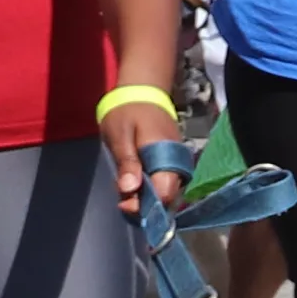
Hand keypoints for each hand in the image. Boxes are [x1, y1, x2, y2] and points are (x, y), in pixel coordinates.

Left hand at [99, 94, 178, 213]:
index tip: (124, 204)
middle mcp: (176, 162)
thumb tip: (129, 189)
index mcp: (166, 155)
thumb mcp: (120, 134)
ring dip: (146, 199)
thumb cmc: (127, 111)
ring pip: (166, 192)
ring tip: (125, 193)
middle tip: (121, 201)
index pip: (165, 192)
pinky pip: (163, 182)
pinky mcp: (171, 161)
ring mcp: (175, 162)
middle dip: (146, 206)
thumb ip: (127, 162)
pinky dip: (149, 189)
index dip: (146, 206)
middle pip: (168, 197)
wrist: (143, 91)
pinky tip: (133, 184)